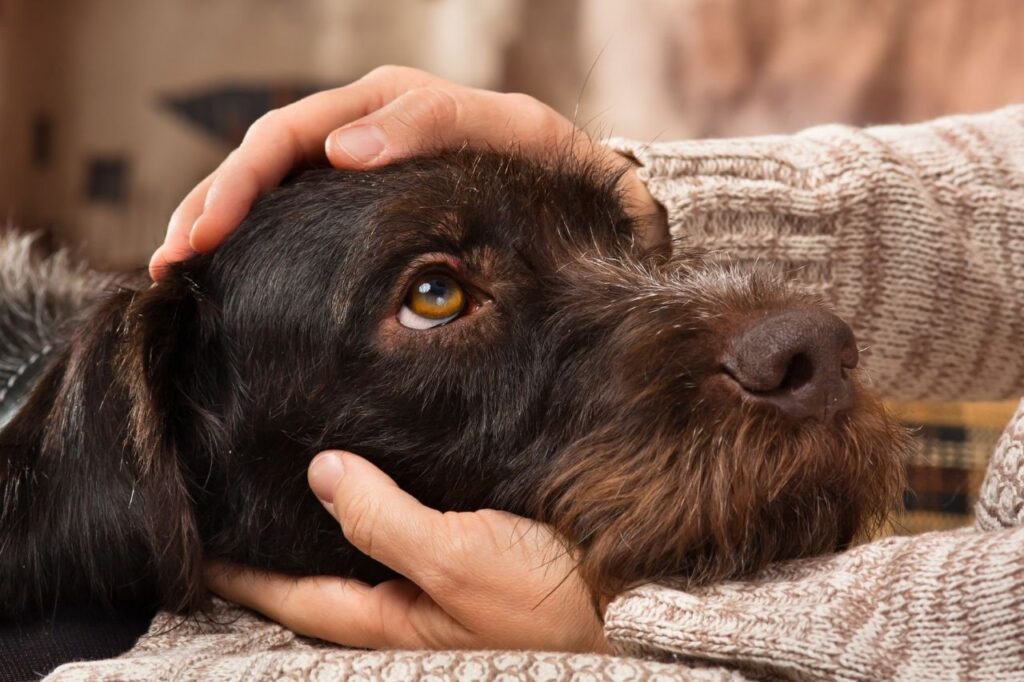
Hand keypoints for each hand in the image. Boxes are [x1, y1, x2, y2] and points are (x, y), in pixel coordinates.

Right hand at [151, 65, 665, 278]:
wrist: (584, 193)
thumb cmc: (549, 163)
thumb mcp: (509, 130)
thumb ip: (432, 124)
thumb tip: (342, 149)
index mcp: (384, 104)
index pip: (287, 135)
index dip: (239, 183)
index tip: (205, 235)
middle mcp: (361, 130)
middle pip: (261, 160)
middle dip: (210, 207)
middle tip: (171, 264)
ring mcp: (360, 168)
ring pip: (271, 188)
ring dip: (218, 224)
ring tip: (176, 272)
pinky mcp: (366, 208)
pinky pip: (298, 216)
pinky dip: (257, 241)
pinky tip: (229, 273)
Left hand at [206, 451, 607, 652]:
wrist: (638, 601)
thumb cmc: (553, 597)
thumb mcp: (462, 560)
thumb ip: (386, 521)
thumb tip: (322, 473)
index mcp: (396, 618)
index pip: (297, 595)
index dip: (245, 570)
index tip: (199, 538)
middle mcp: (411, 605)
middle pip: (326, 573)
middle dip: (281, 542)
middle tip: (238, 498)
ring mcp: (443, 583)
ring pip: (369, 549)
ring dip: (333, 519)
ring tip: (295, 478)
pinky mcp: (477, 555)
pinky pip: (413, 529)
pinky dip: (385, 505)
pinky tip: (383, 473)